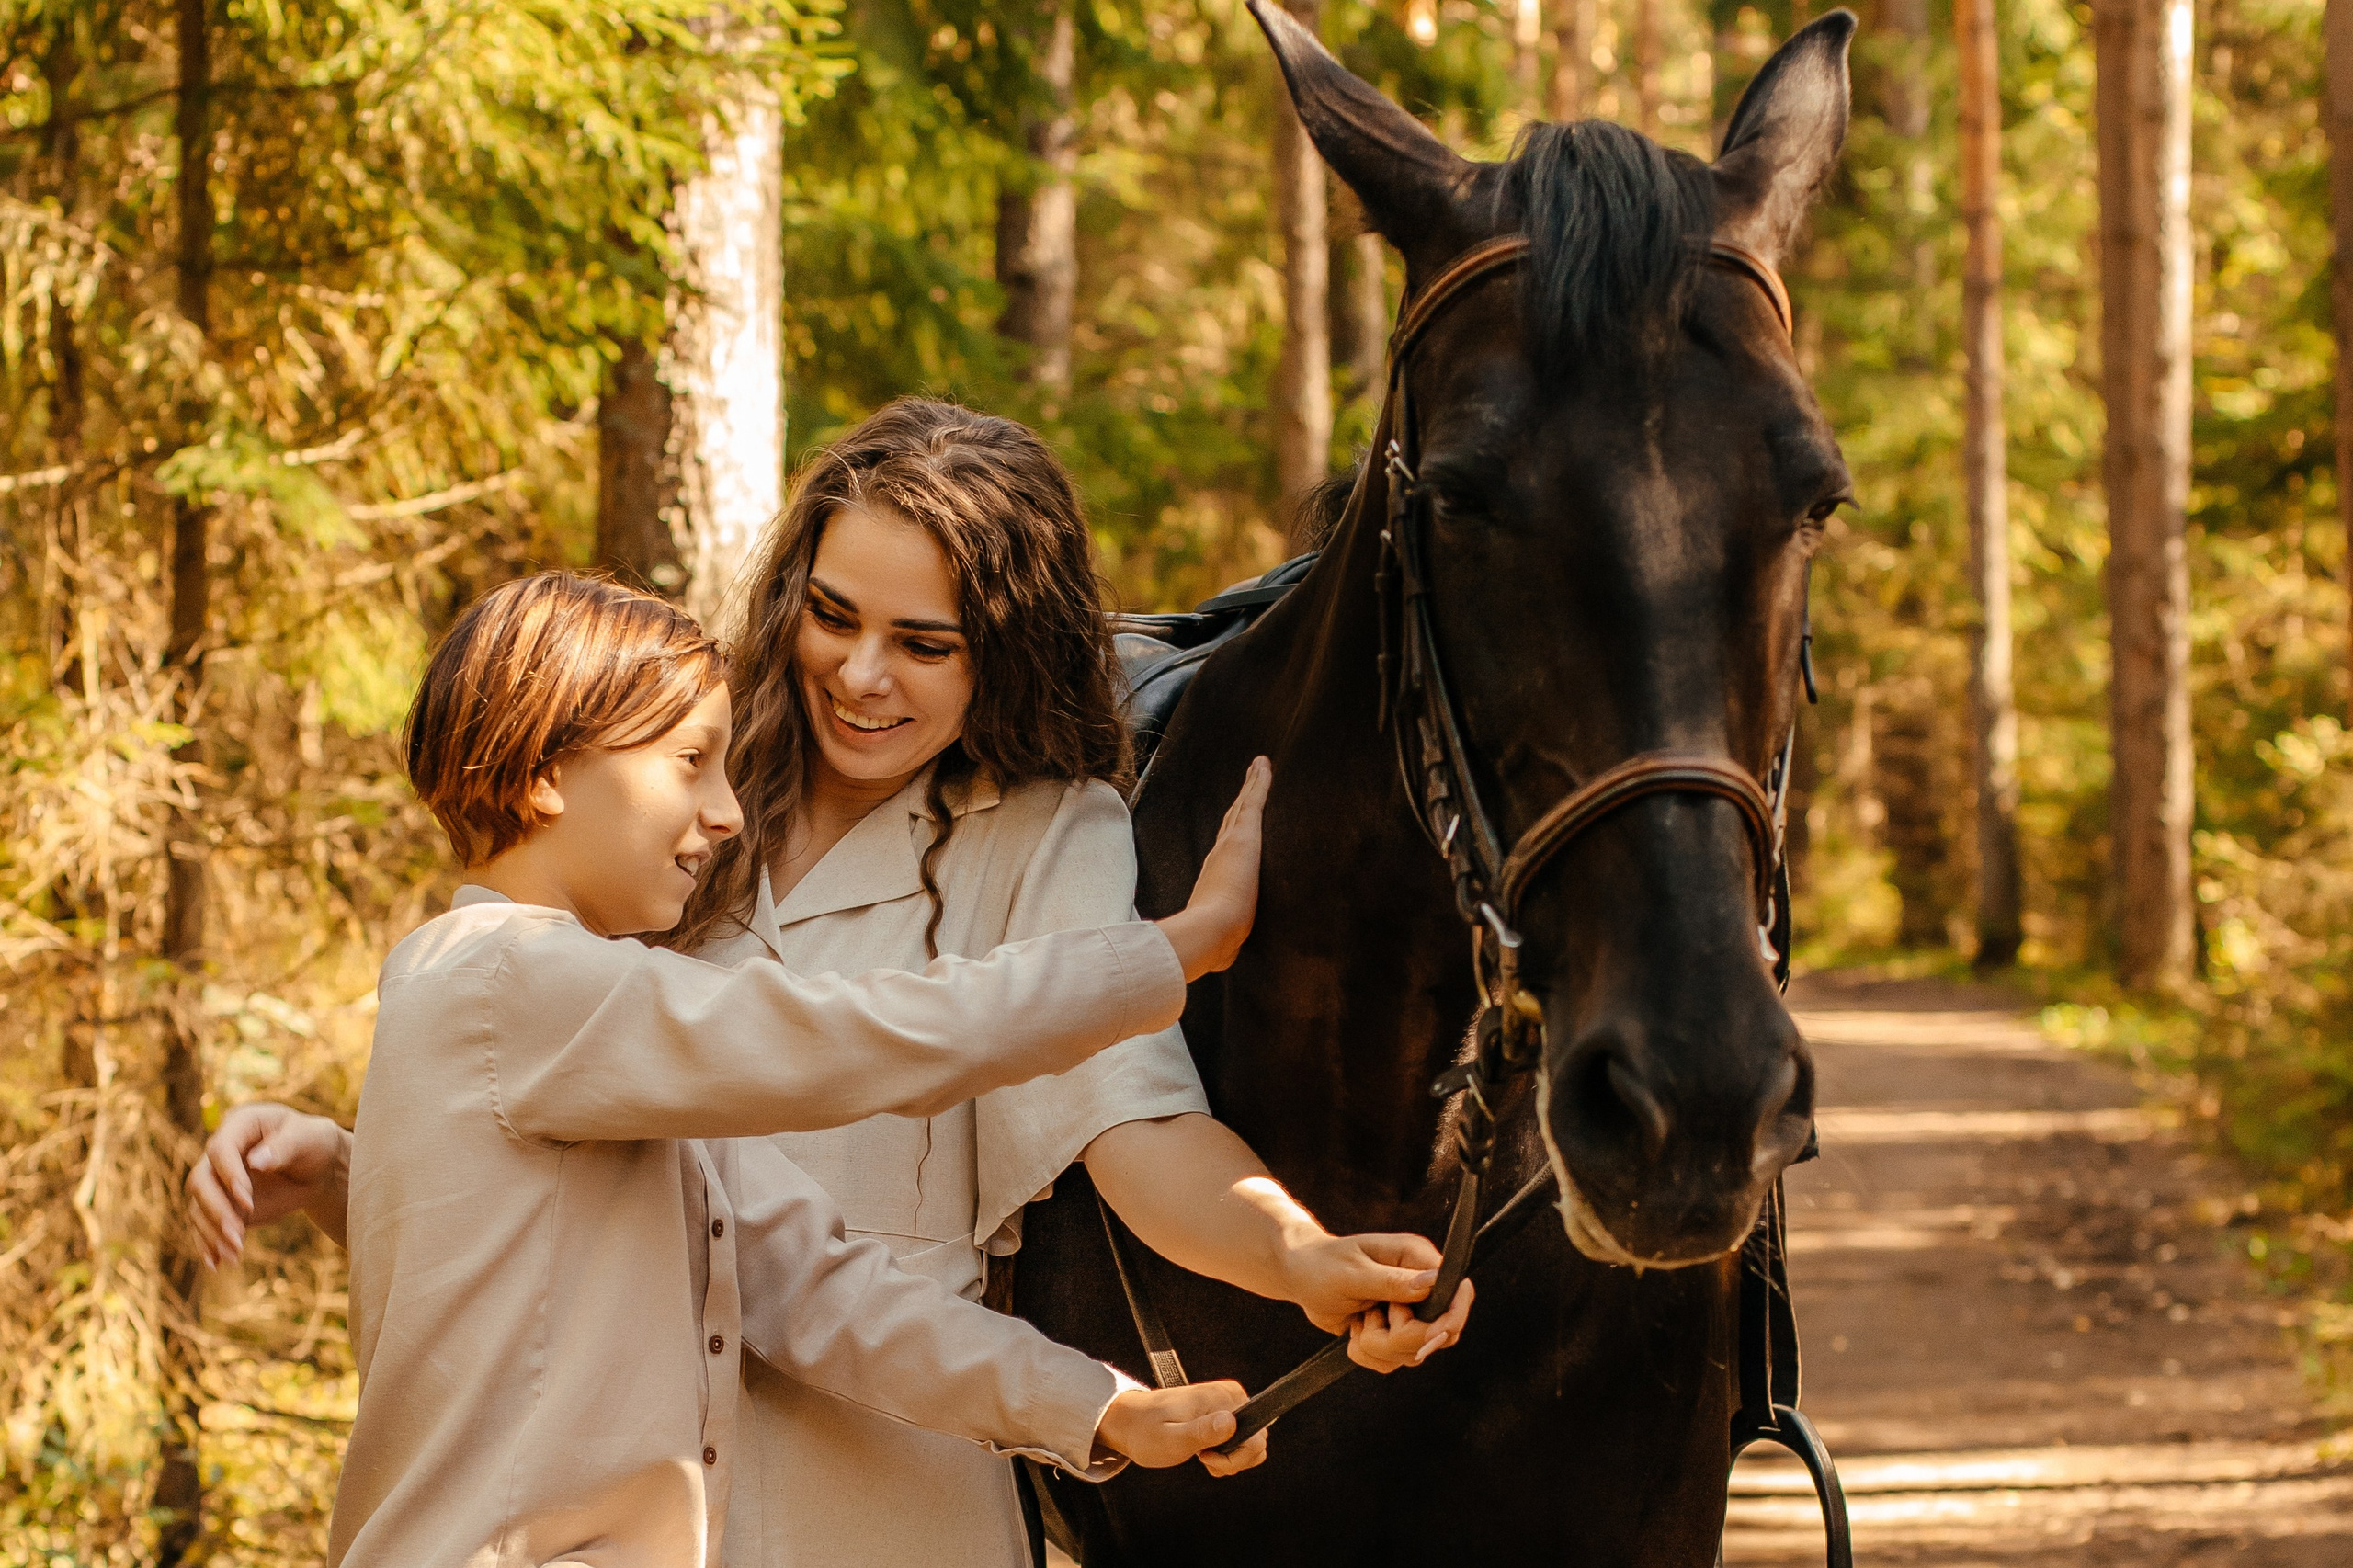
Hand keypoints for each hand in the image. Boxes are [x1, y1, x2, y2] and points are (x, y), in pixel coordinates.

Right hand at [186, 1102, 351, 1266]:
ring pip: (199, 1207)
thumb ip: (285, 1146)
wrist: (319, 1166)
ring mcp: (218, 1179)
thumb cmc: (315, 1143)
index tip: (247, 1202)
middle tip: (237, 1236)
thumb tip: (256, 1161)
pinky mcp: (222, 1203)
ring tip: (234, 1255)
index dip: (229, 1176)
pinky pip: (205, 1224)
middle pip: (201, 1181)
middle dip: (216, 1211)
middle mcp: (220, 1151)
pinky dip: (209, 1244)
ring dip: (213, 1233)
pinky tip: (217, 1264)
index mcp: (240, 1124)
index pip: (220, 1150)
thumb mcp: (309, 1138)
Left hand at [1093, 1379, 1267, 1475]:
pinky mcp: (1225, 1414)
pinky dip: (1228, 1456)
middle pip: (1258, 1441)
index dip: (1235, 1457)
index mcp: (1224, 1396)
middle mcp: (1231, 1396)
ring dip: (1231, 1460)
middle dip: (1234, 1460)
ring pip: (1252, 1443)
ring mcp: (1229, 1405)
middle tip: (1204, 1461)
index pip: (1256, 1436)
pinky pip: (1242, 1441)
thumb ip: (1200, 1432)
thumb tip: (1230, 1423)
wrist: (1131, 1422)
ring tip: (1204, 1458)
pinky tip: (1207, 1456)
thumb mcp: (1170, 1438)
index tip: (1205, 1458)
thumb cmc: (1146, 1431)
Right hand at [1154, 757, 1270, 981]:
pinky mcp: (1244, 834)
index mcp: (1217, 878)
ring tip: (1259, 768)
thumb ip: (1216, 948)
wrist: (1211, 932)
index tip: (1233, 821)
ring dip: (1251, 786)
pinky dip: (1259, 781)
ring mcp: (1232, 843)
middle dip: (1240, 803)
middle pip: (1232, 821)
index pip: (1225, 850)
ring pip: (1244, 806)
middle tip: (1247, 783)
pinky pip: (1254, 800)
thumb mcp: (1219, 941)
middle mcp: (1220, 855)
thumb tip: (1211, 966)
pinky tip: (1264, 764)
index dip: (1229, 834)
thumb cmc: (1211, 941)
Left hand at [1277, 1229, 1472, 1370]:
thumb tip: (1433, 1281)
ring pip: (1415, 1352)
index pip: (1458, 1291)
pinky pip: (1395, 1360)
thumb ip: (1393, 1281)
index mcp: (1416, 1259)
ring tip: (1358, 1321)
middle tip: (1369, 1320)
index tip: (1431, 1336)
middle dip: (1402, 1338)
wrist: (1299, 1276)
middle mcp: (1419, 1286)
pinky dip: (1370, 1355)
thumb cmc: (1322, 1264)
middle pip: (1440, 1332)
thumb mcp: (1353, 1273)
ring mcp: (1409, 1313)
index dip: (1452, 1318)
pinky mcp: (1394, 1333)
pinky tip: (1354, 1331)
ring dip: (1379, 1346)